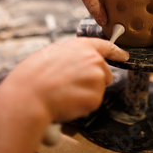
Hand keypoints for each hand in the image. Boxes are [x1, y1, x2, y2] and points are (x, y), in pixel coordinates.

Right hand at [3, 37, 128, 121]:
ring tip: (64, 93)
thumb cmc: (33, 76)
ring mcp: (96, 78)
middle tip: (70, 86)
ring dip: (85, 94)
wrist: (29, 96)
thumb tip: (77, 61)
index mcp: (82, 46)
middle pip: (105, 74)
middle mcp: (94, 60)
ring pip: (98, 90)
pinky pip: (92, 104)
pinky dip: (82, 106)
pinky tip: (67, 102)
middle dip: (93, 82)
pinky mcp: (95, 97)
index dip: (117, 52)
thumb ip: (71, 55)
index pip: (106, 47)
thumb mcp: (52, 53)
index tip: (124, 56)